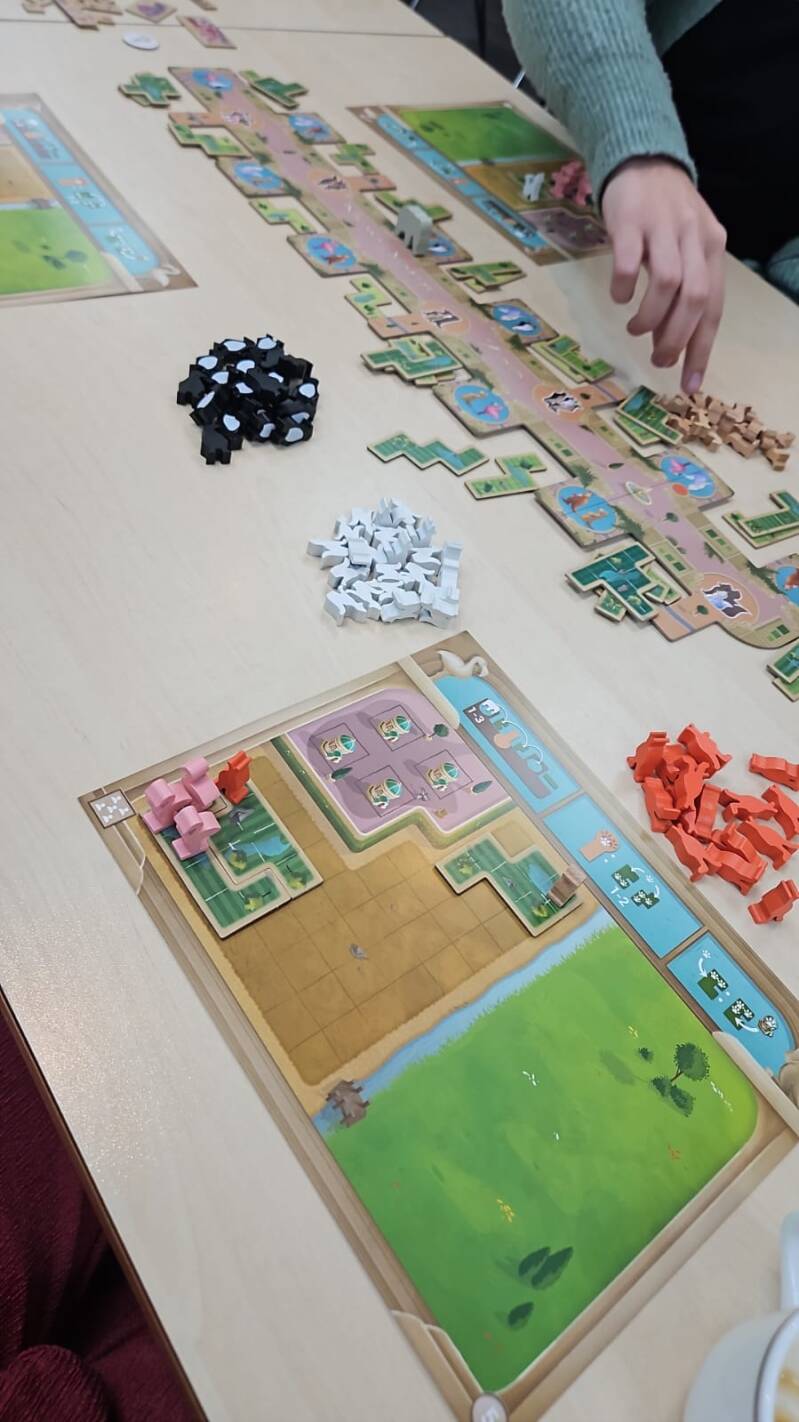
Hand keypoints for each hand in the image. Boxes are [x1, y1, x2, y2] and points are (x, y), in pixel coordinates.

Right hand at [601, 158, 726, 393]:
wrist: (642, 160)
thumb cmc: (664, 214)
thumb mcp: (686, 247)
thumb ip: (685, 288)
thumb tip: (671, 339)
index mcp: (712, 249)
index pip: (713, 307)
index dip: (701, 350)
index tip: (689, 385)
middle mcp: (694, 238)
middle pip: (694, 298)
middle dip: (676, 338)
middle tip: (658, 358)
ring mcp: (663, 228)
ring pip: (668, 283)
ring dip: (650, 316)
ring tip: (634, 328)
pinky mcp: (632, 221)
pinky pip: (630, 262)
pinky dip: (624, 287)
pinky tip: (618, 296)